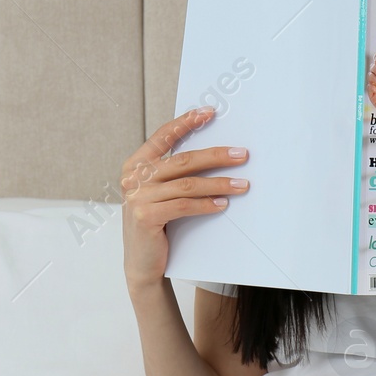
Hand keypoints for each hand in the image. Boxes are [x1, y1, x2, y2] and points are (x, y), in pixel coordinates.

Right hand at [121, 107, 248, 288]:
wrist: (142, 262)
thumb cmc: (157, 222)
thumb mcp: (160, 192)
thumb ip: (174, 172)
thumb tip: (214, 152)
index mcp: (135, 164)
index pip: (163, 136)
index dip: (186, 122)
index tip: (210, 112)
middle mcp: (133, 177)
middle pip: (183, 160)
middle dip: (216, 156)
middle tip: (242, 154)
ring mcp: (138, 197)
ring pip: (188, 184)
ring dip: (219, 183)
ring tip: (242, 184)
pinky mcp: (146, 216)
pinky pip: (184, 205)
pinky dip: (207, 204)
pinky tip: (223, 204)